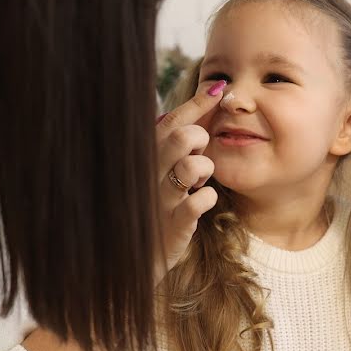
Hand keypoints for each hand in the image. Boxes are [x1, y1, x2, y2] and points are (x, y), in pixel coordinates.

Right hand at [154, 80, 225, 279]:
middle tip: (198, 155)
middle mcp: (147, 174)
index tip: (219, 89)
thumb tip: (205, 97)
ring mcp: (159, 200)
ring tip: (196, 182)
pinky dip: (207, 198)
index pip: (171, 120)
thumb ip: (174, 139)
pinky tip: (201, 202)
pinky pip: (200, 201)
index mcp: (143, 157)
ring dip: (204, 170)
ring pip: (194, 166)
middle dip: (200, 141)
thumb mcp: (158, 172)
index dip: (197, 104)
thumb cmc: (152, 207)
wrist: (131, 260)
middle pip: (183, 137)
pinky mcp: (171, 227)